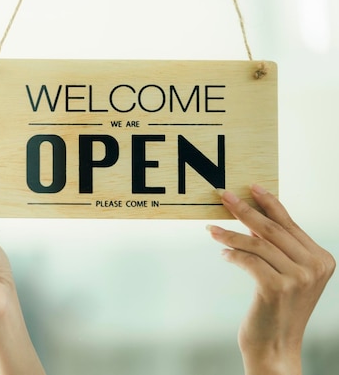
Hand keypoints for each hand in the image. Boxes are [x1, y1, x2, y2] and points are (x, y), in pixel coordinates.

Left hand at [208, 184, 334, 374]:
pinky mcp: (277, 287)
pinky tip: (223, 254)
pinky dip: (231, 254)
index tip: (252, 187)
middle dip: (245, 209)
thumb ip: (275, 247)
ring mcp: (298, 278)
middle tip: (223, 195)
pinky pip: (247, 260)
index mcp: (321, 259)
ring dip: (230, 233)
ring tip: (211, 229)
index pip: (290, 224)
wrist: (275, 346)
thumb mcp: (284, 274)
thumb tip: (252, 217)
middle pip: (272, 229)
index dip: (269, 203)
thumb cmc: (276, 308)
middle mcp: (315, 267)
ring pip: (256, 243)